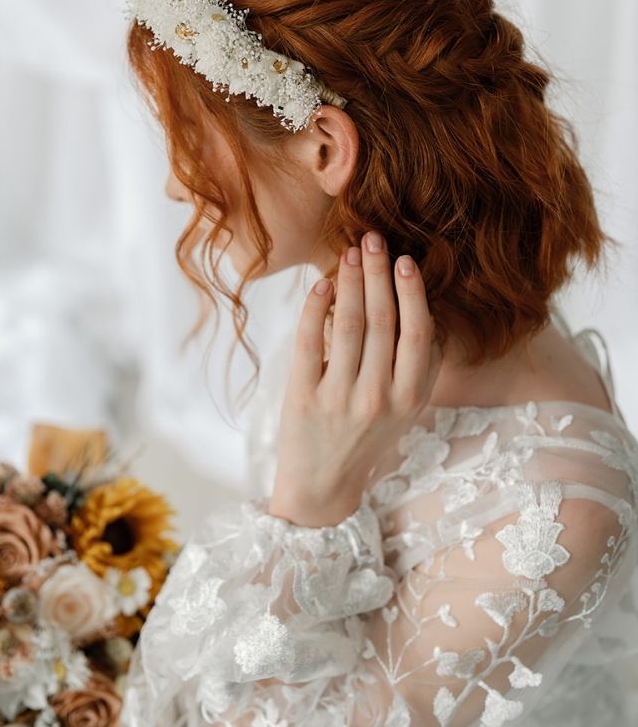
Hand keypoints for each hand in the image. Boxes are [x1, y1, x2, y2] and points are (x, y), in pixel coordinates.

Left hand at [269, 232, 442, 526]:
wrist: (323, 487)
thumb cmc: (366, 439)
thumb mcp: (405, 410)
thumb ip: (417, 366)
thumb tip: (422, 307)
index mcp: (410, 397)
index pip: (417, 333)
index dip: (412, 293)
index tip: (405, 260)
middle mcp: (379, 397)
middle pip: (382, 321)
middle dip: (378, 273)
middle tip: (372, 238)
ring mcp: (340, 397)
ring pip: (348, 325)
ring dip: (350, 282)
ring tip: (349, 253)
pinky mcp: (303, 398)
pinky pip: (310, 342)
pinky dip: (315, 309)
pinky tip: (321, 286)